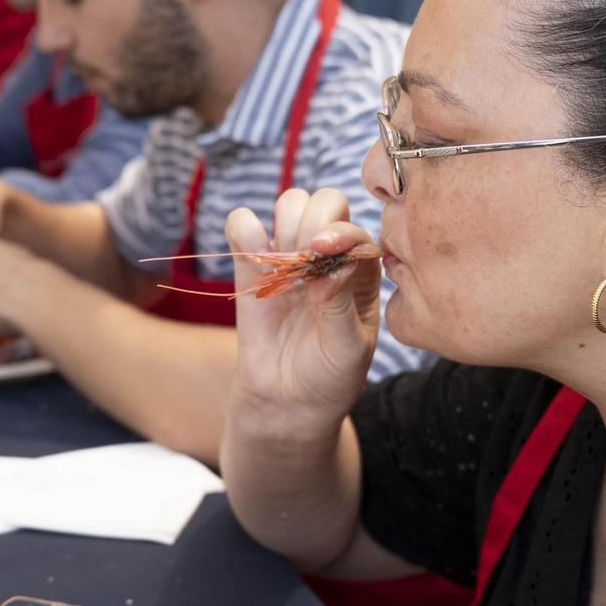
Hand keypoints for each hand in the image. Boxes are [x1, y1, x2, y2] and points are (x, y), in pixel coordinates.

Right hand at [224, 188, 380, 425]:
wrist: (287, 403)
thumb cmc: (329, 378)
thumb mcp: (347, 350)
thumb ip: (340, 306)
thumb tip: (332, 265)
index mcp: (362, 271)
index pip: (354, 229)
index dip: (338, 232)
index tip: (320, 251)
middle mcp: (329, 255)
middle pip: (324, 202)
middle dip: (312, 222)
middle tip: (303, 260)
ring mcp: (289, 256)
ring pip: (289, 203)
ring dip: (284, 223)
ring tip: (282, 266)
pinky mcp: (251, 264)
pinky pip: (243, 225)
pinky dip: (244, 228)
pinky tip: (251, 257)